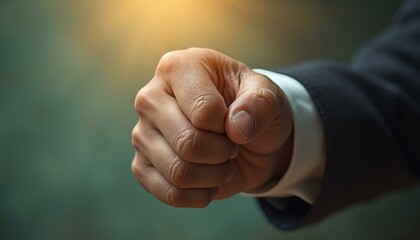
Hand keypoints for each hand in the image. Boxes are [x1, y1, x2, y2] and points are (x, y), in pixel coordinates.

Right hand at [132, 48, 292, 206]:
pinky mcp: (142, 164)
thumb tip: (237, 129)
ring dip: (214, 176)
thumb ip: (260, 104)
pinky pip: (169, 192)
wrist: (241, 135)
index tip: (236, 119)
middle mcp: (150, 97)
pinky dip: (199, 195)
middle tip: (231, 144)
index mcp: (177, 67)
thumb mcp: (267, 95)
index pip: (204, 110)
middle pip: (187, 143)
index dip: (232, 125)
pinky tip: (209, 181)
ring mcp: (142, 133)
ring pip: (178, 172)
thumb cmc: (249, 107)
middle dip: (223, 153)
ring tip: (221, 161)